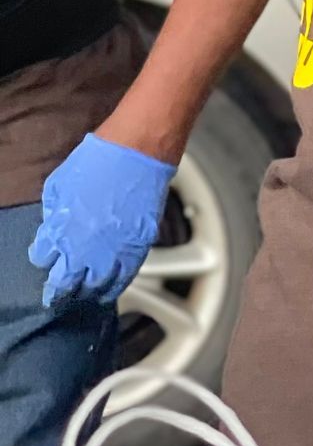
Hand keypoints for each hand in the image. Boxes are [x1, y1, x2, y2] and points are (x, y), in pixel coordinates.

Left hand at [30, 133, 173, 308]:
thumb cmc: (98, 161)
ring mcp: (112, 253)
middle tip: (57, 293)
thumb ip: (53, 211)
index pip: (42, 259)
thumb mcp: (58, 184)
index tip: (47, 256)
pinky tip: (107, 289)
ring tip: (82, 292)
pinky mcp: (137, 251)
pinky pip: (122, 281)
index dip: (44, 257)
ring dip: (85, 291)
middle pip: (65, 284)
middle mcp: (84, 249)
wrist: (138, 152)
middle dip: (58, 289)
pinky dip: (112, 288)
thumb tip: (53, 225)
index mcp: (60, 231)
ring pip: (94, 288)